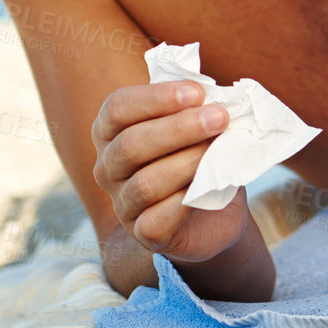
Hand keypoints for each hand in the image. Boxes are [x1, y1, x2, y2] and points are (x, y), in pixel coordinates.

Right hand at [91, 81, 250, 263]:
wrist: (217, 213)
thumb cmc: (201, 156)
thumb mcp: (198, 126)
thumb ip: (198, 109)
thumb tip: (214, 99)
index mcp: (112, 131)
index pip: (117, 108)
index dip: (156, 98)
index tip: (197, 93)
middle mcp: (108, 167)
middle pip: (130, 145)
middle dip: (179, 128)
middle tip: (219, 117)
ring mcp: (122, 203)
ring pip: (145, 184)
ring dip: (187, 163)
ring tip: (217, 150)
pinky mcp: (142, 234)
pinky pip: (154, 222)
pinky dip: (182, 204)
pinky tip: (204, 188)